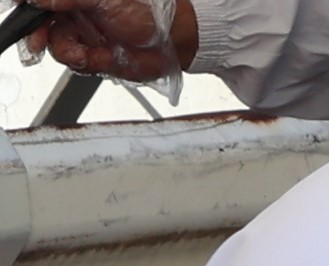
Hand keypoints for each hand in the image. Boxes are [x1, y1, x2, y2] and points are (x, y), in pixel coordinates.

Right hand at [32, 0, 193, 78]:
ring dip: (70, 52)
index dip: (27, 9)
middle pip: (39, 25)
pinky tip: (104, 57)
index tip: (24, 16)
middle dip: (38, 35)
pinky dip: (89, 63)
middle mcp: (73, 14)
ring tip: (91, 52)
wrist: (174, 40)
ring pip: (56, 47)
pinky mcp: (93, 57)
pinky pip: (77, 64)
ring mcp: (82, 36)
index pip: (38, 2)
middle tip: (39, 42)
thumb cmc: (148, 11)